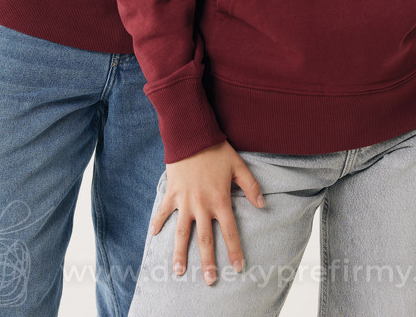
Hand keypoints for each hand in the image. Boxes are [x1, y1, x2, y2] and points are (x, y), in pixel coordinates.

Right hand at [150, 141, 264, 285]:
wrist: (191, 135)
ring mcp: (184, 201)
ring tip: (179, 272)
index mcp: (220, 200)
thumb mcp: (238, 166)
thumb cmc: (216, 150)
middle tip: (210, 281)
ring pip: (181, 233)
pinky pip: (163, 212)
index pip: (229, 231)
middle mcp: (201, 205)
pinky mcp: (172, 193)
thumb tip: (262, 204)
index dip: (234, 250)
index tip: (237, 267)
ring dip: (180, 253)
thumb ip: (251, 186)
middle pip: (204, 239)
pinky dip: (158, 222)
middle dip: (207, 262)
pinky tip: (153, 235)